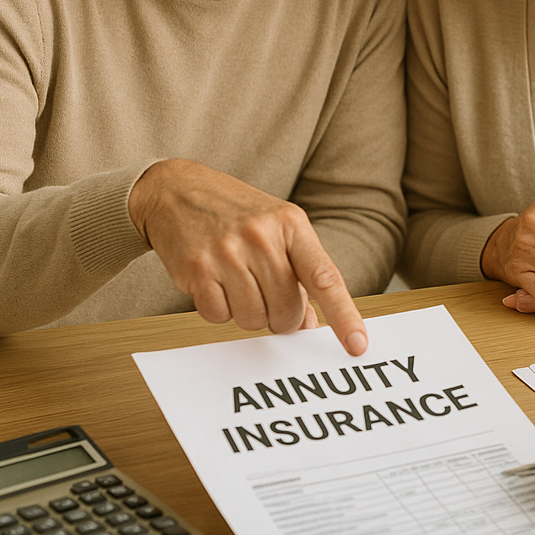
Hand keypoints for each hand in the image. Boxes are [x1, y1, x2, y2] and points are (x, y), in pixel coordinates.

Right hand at [129, 159, 366, 352]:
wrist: (177, 190)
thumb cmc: (236, 213)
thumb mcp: (277, 229)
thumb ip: (300, 273)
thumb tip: (309, 324)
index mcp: (292, 224)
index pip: (325, 278)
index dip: (344, 315)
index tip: (357, 344)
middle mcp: (262, 236)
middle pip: (286, 309)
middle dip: (280, 316)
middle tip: (267, 296)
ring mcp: (228, 251)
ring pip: (253, 318)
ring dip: (248, 314)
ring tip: (238, 283)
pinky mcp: (197, 267)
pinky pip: (219, 317)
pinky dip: (219, 310)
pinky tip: (215, 283)